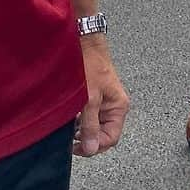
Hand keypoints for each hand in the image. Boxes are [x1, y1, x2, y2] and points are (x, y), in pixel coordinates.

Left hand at [74, 39, 129, 156]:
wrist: (84, 42)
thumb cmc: (90, 64)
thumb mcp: (89, 99)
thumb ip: (90, 125)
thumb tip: (91, 148)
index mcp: (119, 107)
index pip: (111, 138)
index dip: (94, 146)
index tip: (76, 147)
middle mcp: (114, 106)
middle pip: (103, 133)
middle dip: (87, 137)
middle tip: (71, 138)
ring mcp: (104, 102)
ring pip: (94, 125)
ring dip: (82, 128)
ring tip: (69, 125)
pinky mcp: (94, 96)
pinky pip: (89, 115)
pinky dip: (79, 119)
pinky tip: (69, 116)